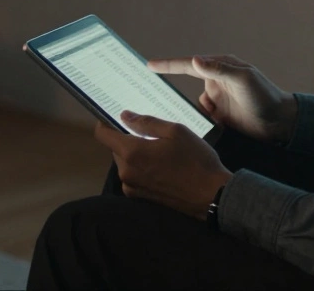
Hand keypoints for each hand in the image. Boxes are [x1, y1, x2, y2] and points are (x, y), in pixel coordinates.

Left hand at [94, 111, 231, 219]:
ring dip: (136, 154)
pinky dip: (142, 168)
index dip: (105, 122)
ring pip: (125, 162)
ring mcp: (132, 187)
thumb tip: (124, 116)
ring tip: (161, 150)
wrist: (210, 195)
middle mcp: (126, 172)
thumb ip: (146, 123)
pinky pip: (133, 176)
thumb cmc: (195, 159)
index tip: (115, 116)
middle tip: (150, 133)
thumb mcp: (175, 131)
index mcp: (131, 152)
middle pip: (115, 148)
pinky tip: (162, 166)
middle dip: (127, 138)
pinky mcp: (140, 197)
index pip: (102, 134)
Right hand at [147, 55, 297, 144]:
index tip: (148, 65)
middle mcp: (217, 80)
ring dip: (200, 111)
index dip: (168, 65)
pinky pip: (203, 117)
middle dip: (180, 90)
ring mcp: (218, 98)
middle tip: (162, 96)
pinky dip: (207, 120)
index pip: (189, 64)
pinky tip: (221, 123)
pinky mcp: (220, 115)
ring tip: (216, 115)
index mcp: (221, 67)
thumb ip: (219, 70)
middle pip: (188, 84)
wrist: (280, 122)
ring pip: (196, 104)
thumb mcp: (243, 80)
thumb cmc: (264, 96)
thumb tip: (196, 59)